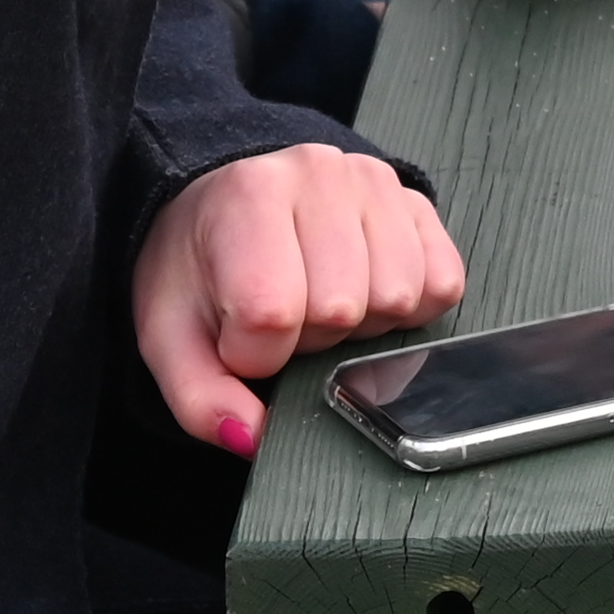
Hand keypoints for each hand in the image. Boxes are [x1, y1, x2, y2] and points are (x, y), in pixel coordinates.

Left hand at [134, 142, 462, 453]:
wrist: (225, 206)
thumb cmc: (201, 270)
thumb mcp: (170, 337)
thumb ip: (201, 399)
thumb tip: (253, 438)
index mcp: (248, 198)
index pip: (272, 313)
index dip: (255, 353)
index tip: (238, 338)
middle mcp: (318, 175)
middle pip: (342, 308)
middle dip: (310, 338)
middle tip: (284, 317)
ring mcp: (376, 182)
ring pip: (398, 299)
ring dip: (362, 325)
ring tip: (324, 301)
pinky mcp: (419, 201)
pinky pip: (443, 284)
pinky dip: (409, 309)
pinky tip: (366, 293)